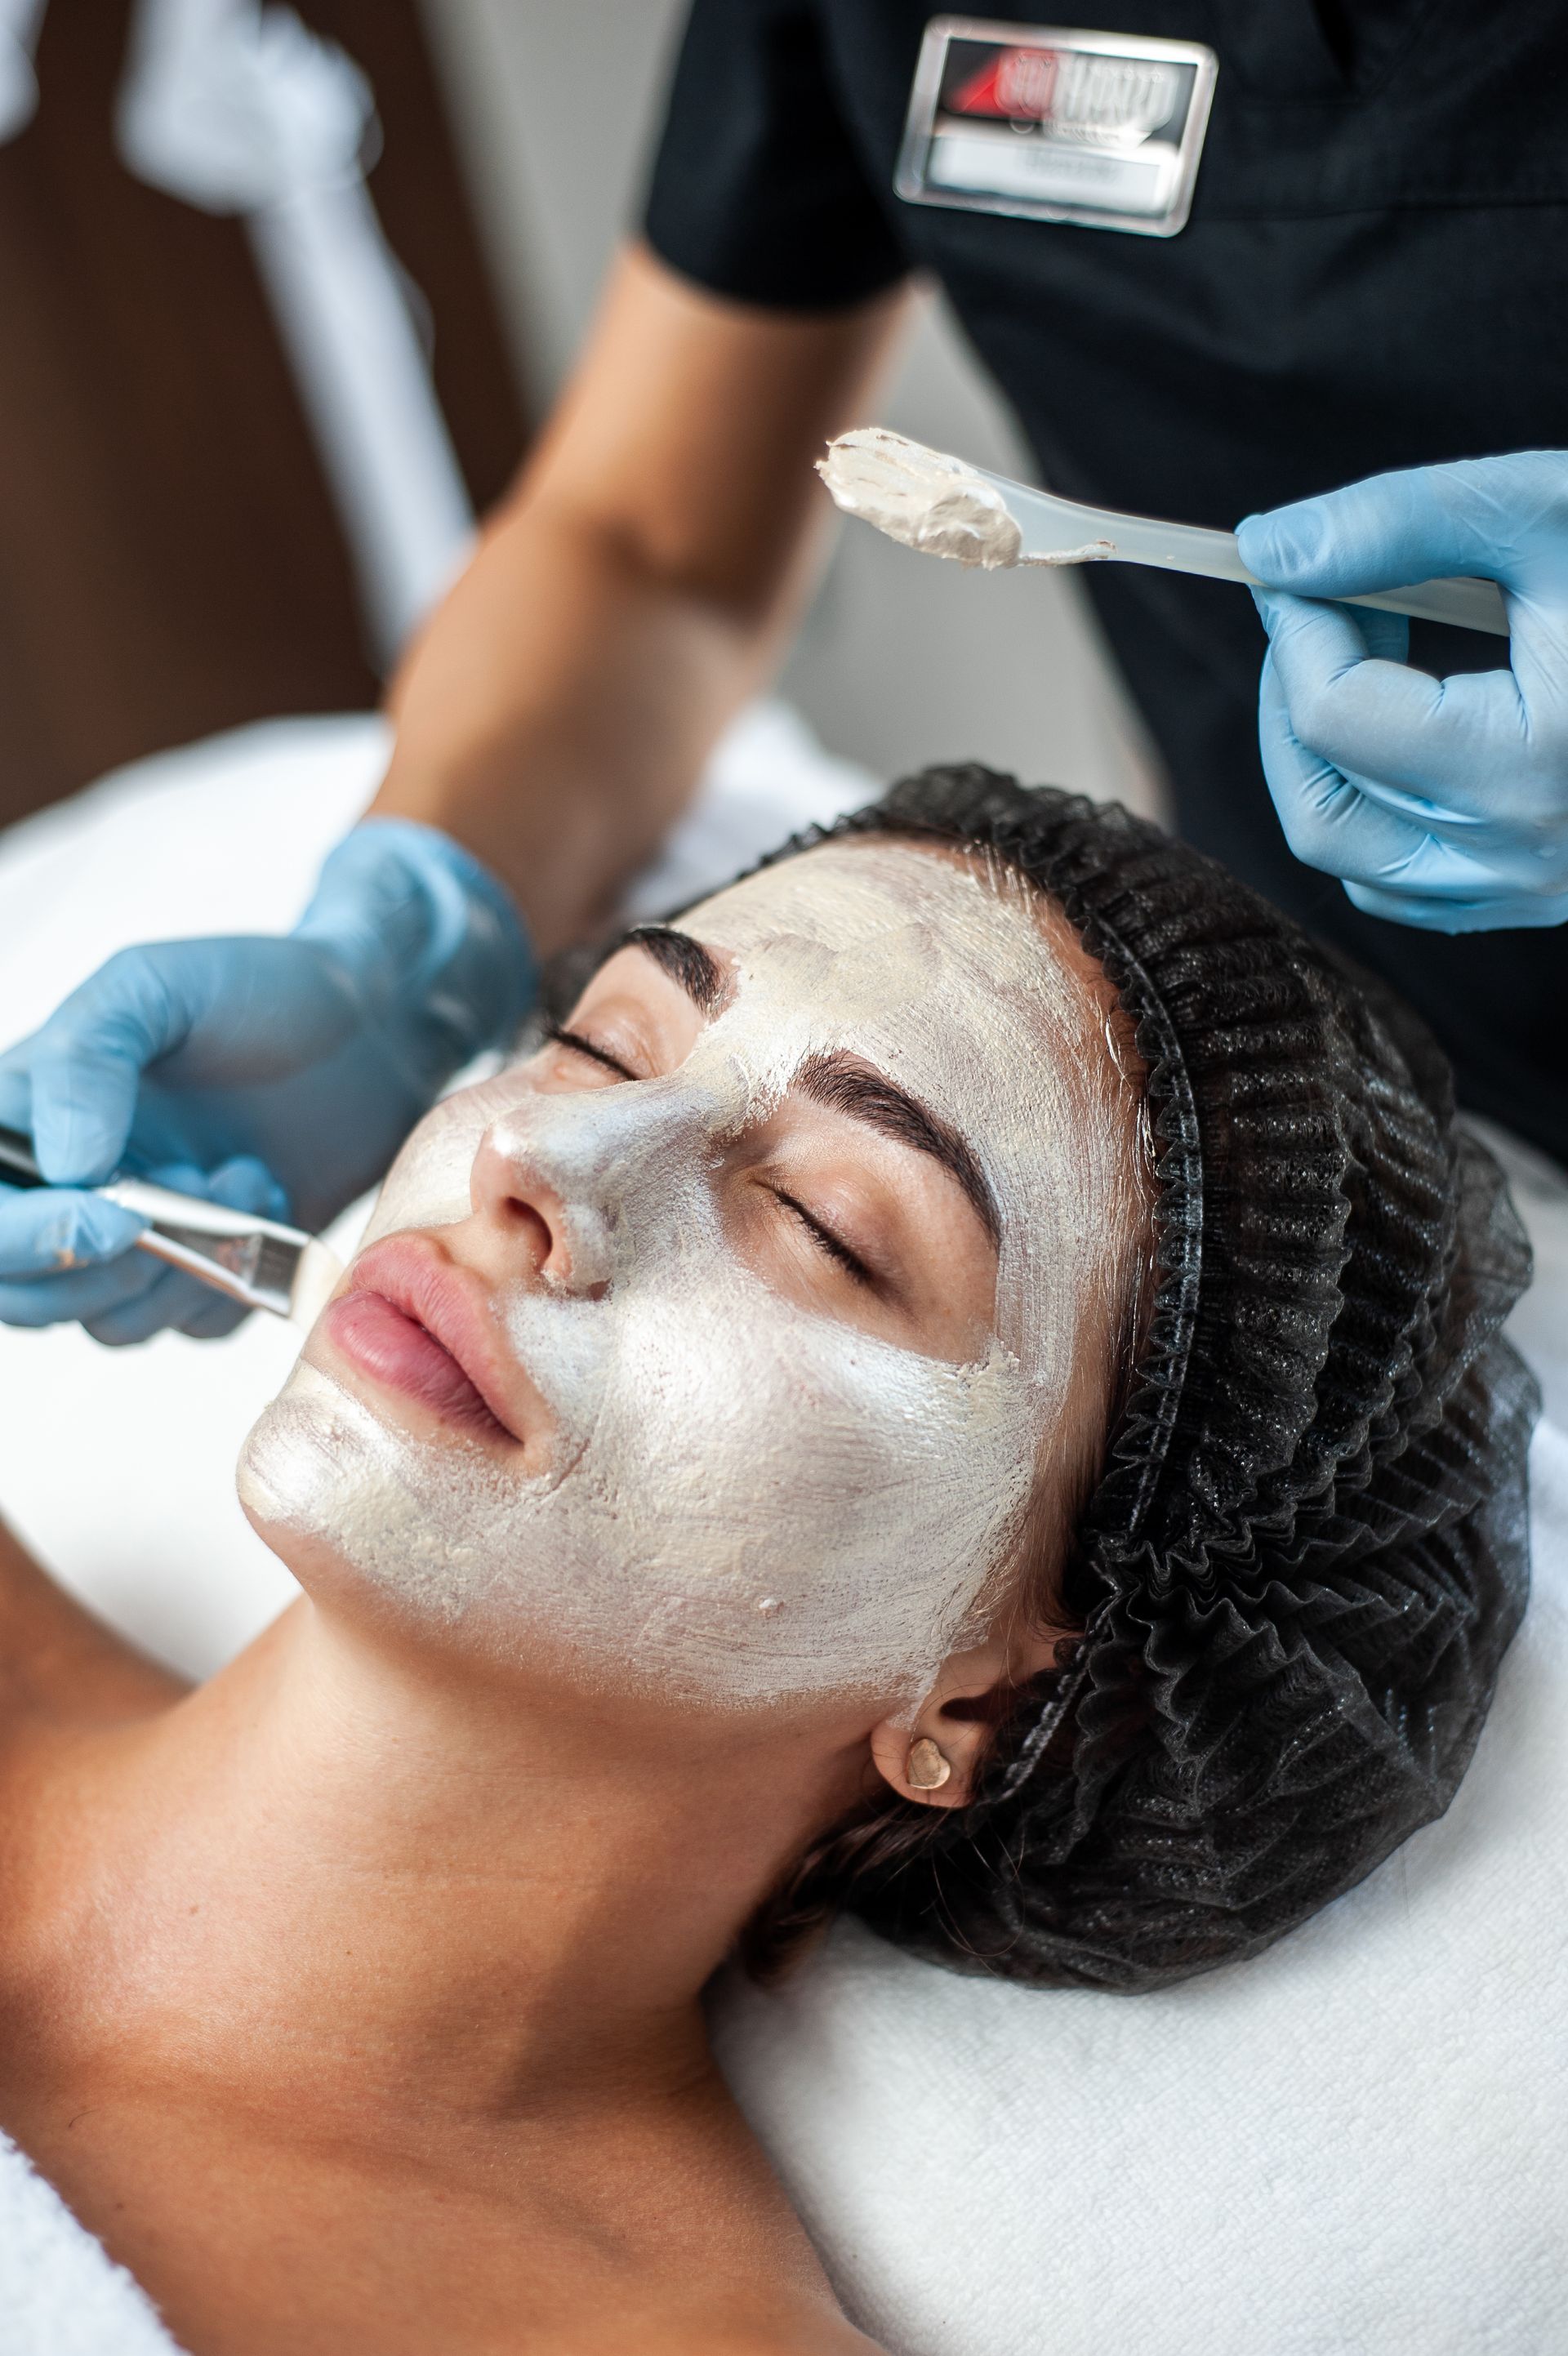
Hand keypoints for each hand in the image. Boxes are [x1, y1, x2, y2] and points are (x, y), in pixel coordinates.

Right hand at [0, 820, 533, 1341]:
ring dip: (182, 1266)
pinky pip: (193, 1325)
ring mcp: (135, 1237)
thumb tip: (62, 1163)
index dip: (21, 1237)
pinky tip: (270, 1196)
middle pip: (25, 1293)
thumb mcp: (156, 987)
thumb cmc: (263, 990)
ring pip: (109, 1320)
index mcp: (24, 1116)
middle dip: (102, 1267)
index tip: (111, 1216)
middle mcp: (63, 1187)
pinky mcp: (206, 1270)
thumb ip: (87, 1059)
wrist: (377, 1027)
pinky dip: (235, 1279)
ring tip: (242, 1176)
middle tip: (185, 1196)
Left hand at [1236, 452, 1567, 931]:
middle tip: (1328, 600)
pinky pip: (1405, 880)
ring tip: (1375, 645)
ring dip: (1324, 751)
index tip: (1305, 557)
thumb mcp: (1548, 512)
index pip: (1332, 713)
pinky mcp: (1542, 894)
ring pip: (1350, 855)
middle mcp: (1527, 852)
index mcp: (1532, 764)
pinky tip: (1414, 711)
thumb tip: (1267, 547)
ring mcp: (1536, 888)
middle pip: (1318, 803)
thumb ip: (1399, 522)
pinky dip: (1374, 803)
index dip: (1296, 623)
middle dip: (1293, 693)